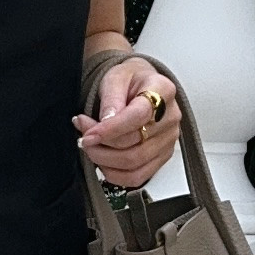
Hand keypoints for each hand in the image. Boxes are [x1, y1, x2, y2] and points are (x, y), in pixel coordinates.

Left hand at [76, 54, 181, 195]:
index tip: (88, 134)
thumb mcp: (116, 77)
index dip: (110, 129)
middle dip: (101, 145)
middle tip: (83, 137)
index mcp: (162, 91)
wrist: (141, 86)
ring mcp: (168, 140)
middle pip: (135, 145)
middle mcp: (170, 117)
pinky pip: (138, 176)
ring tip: (90, 146)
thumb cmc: (130, 80)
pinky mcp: (162, 157)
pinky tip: (102, 160)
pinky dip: (114, 173)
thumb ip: (112, 98)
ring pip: (134, 164)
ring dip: (104, 160)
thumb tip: (106, 120)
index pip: (138, 117)